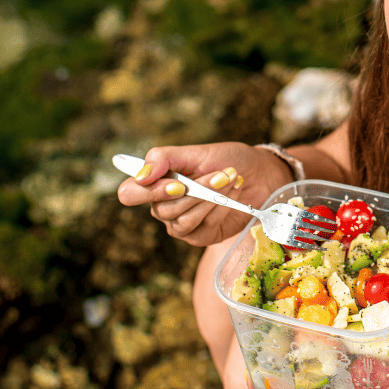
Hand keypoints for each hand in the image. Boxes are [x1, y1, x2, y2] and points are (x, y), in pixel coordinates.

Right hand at [116, 142, 293, 246]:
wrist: (258, 173)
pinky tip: (233, 197)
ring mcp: (180, 224)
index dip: (148, 191)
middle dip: (198, 189)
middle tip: (223, 173)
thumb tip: (141, 175)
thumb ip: (163, 158)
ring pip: (184, 220)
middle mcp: (162, 207)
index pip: (129, 194)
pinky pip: (203, 227)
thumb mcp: (194, 152)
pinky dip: (220, 210)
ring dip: (211, 199)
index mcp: (154, 183)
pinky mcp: (200, 236)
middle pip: (163, 209)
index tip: (177, 183)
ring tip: (231, 180)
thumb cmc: (224, 159)